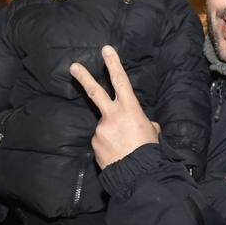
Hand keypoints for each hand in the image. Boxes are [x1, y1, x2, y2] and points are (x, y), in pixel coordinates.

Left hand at [70, 45, 159, 169]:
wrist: (139, 174)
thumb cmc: (150, 151)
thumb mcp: (152, 132)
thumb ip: (144, 124)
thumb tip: (143, 125)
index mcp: (130, 109)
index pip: (121, 81)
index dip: (113, 64)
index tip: (106, 50)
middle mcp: (112, 116)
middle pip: (95, 92)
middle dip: (84, 77)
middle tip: (73, 66)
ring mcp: (101, 130)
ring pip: (105, 128)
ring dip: (113, 136)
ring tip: (125, 149)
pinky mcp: (94, 144)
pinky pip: (102, 143)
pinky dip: (109, 147)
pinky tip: (118, 155)